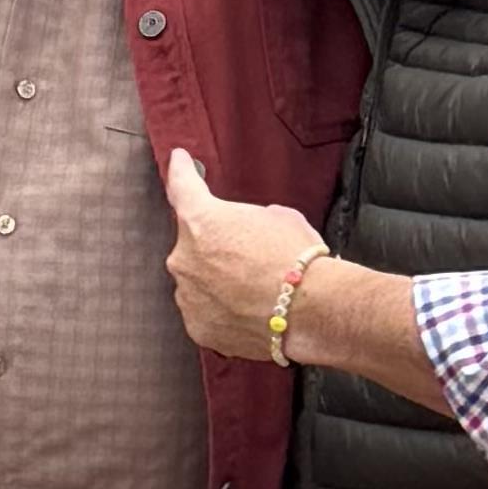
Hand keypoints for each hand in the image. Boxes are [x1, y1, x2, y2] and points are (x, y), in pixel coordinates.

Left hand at [162, 150, 326, 362]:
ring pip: (198, 282)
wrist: (310, 310)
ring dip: (217, 281)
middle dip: (214, 247)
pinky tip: (249, 310)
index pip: (182, 187)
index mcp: (201, 221)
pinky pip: (205, 312)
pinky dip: (222, 310)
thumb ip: (248, 219)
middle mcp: (184, 259)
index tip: (177, 161)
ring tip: (254, 289)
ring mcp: (188, 297)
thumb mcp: (278, 217)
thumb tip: (248, 232)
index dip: (180, 171)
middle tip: (247, 255)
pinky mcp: (198, 328)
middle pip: (192, 245)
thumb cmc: (297, 257)